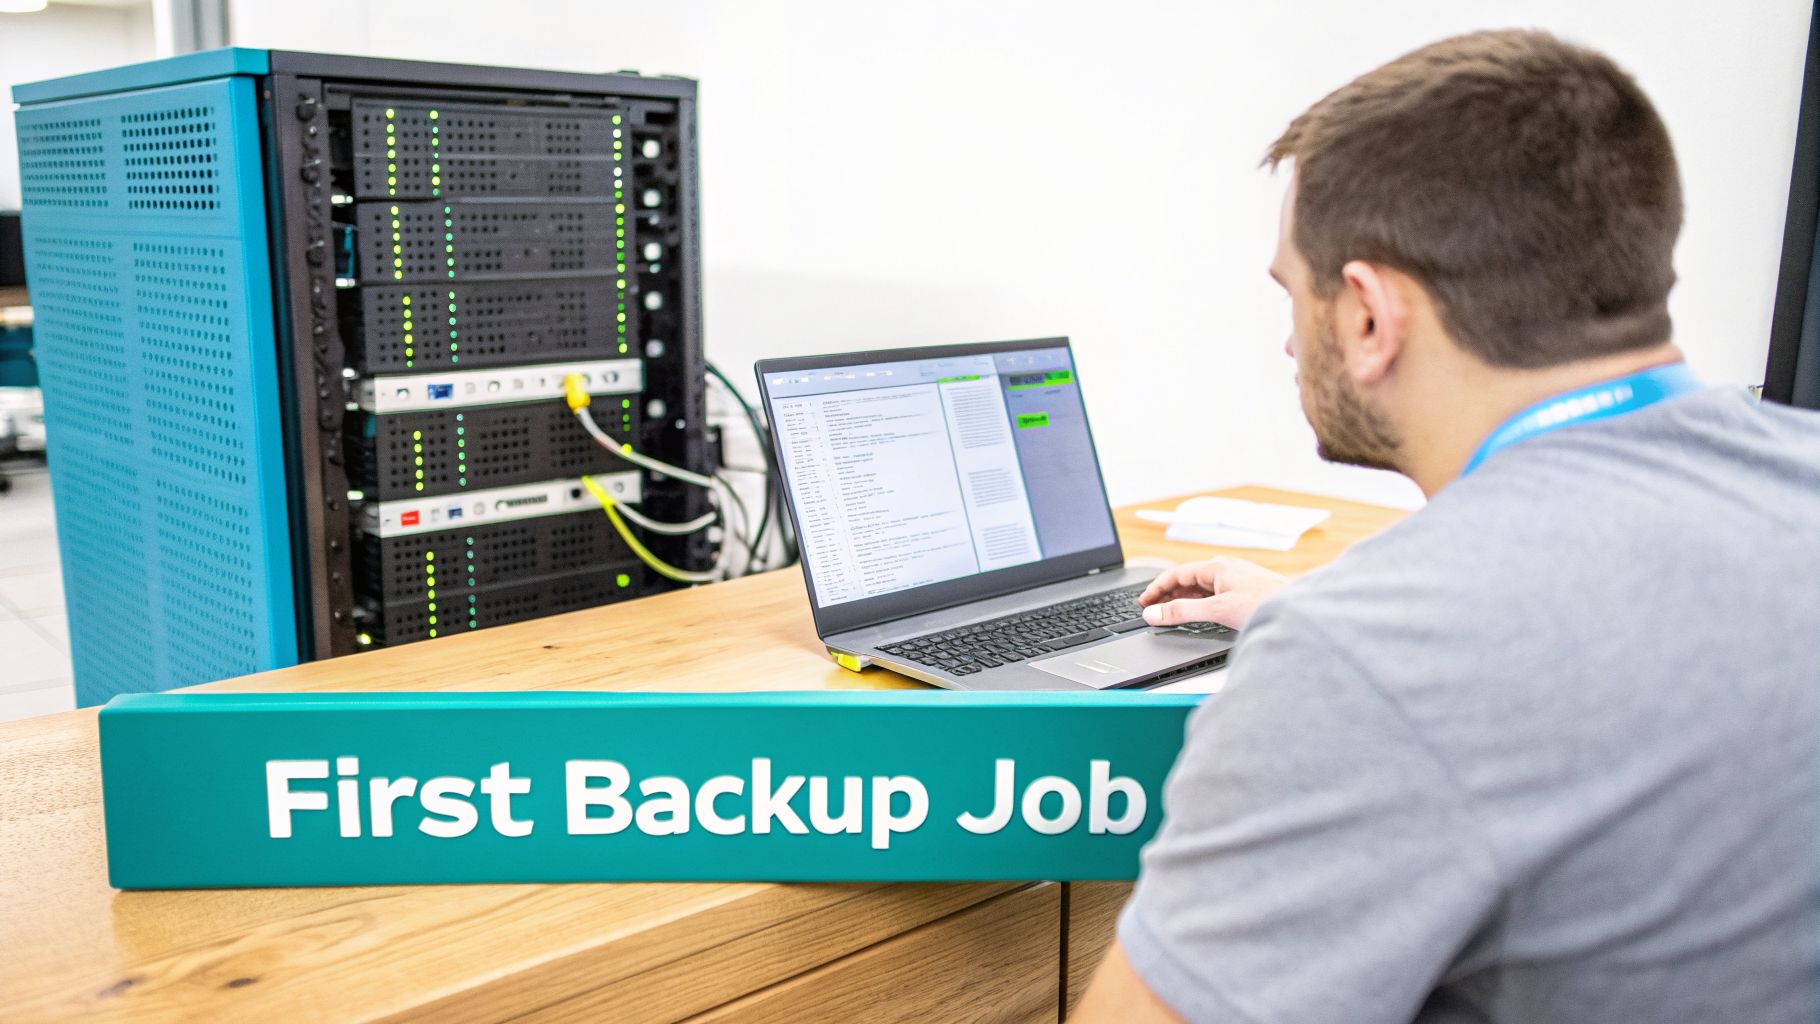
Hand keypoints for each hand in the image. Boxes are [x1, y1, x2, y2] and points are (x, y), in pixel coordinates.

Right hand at [1138, 556, 1288, 630]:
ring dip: (1185, 599)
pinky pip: (1216, 594)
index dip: (1156, 588)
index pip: (1176, 573)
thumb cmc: (1266, 604)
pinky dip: (1201, 603)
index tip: (1143, 602)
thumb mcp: (1216, 610)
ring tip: (1171, 614)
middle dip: (1168, 594)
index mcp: (1217, 567)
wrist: (1302, 610)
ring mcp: (1239, 580)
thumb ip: (1182, 612)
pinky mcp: (1248, 592)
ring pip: (1203, 588)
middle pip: (1189, 579)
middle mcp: (1227, 569)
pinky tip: (1201, 614)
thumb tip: (1153, 613)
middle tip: (1153, 610)